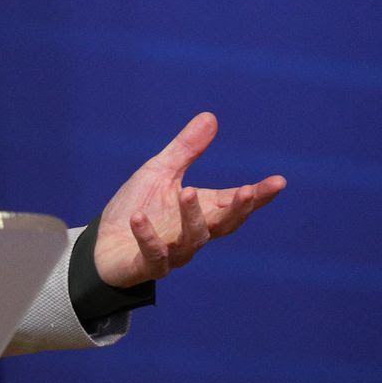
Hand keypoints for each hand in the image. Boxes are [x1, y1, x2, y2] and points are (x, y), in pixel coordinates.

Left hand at [94, 112, 285, 287]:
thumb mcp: (159, 173)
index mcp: (201, 211)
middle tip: (248, 192)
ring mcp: (172, 252)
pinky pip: (152, 254)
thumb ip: (186, 150)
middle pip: (224, 225)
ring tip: (187, 191)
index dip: (258, 195)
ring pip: (192, 240)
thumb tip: (211, 116)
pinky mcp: (145, 266)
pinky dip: (147, 237)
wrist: (102, 245)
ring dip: (192, 217)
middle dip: (238, 209)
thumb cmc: (137, 207)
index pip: (234, 203)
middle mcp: (192, 234)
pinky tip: (139, 217)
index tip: (279, 181)